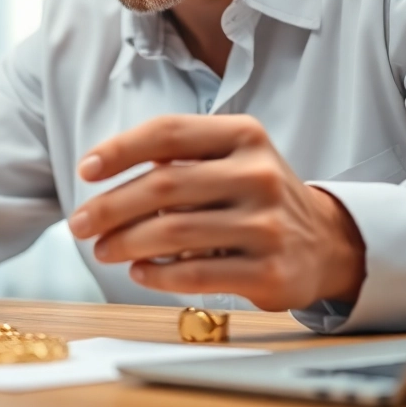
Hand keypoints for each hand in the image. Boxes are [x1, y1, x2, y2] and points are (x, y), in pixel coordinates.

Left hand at [68, 115, 365, 310]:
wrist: (326, 242)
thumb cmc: (257, 195)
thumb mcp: (230, 157)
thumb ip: (178, 157)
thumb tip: (102, 176)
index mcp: (243, 136)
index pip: (168, 132)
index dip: (119, 150)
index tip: (85, 170)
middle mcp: (258, 174)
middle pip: (163, 187)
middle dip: (109, 207)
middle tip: (79, 224)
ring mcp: (267, 224)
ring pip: (173, 233)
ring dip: (125, 243)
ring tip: (103, 249)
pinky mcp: (270, 271)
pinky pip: (195, 274)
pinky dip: (156, 273)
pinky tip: (139, 271)